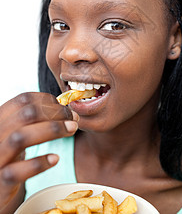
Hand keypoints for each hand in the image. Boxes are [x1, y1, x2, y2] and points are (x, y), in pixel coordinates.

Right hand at [0, 92, 77, 212]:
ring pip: (21, 137)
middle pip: (26, 115)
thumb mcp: (16, 131)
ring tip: (72, 129)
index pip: (23, 100)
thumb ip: (32, 119)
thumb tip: (62, 107)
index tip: (64, 106)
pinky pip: (17, 171)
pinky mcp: (0, 181)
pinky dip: (38, 163)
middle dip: (56, 113)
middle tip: (74, 117)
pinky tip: (55, 158)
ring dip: (52, 130)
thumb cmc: (10, 155)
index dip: (47, 100)